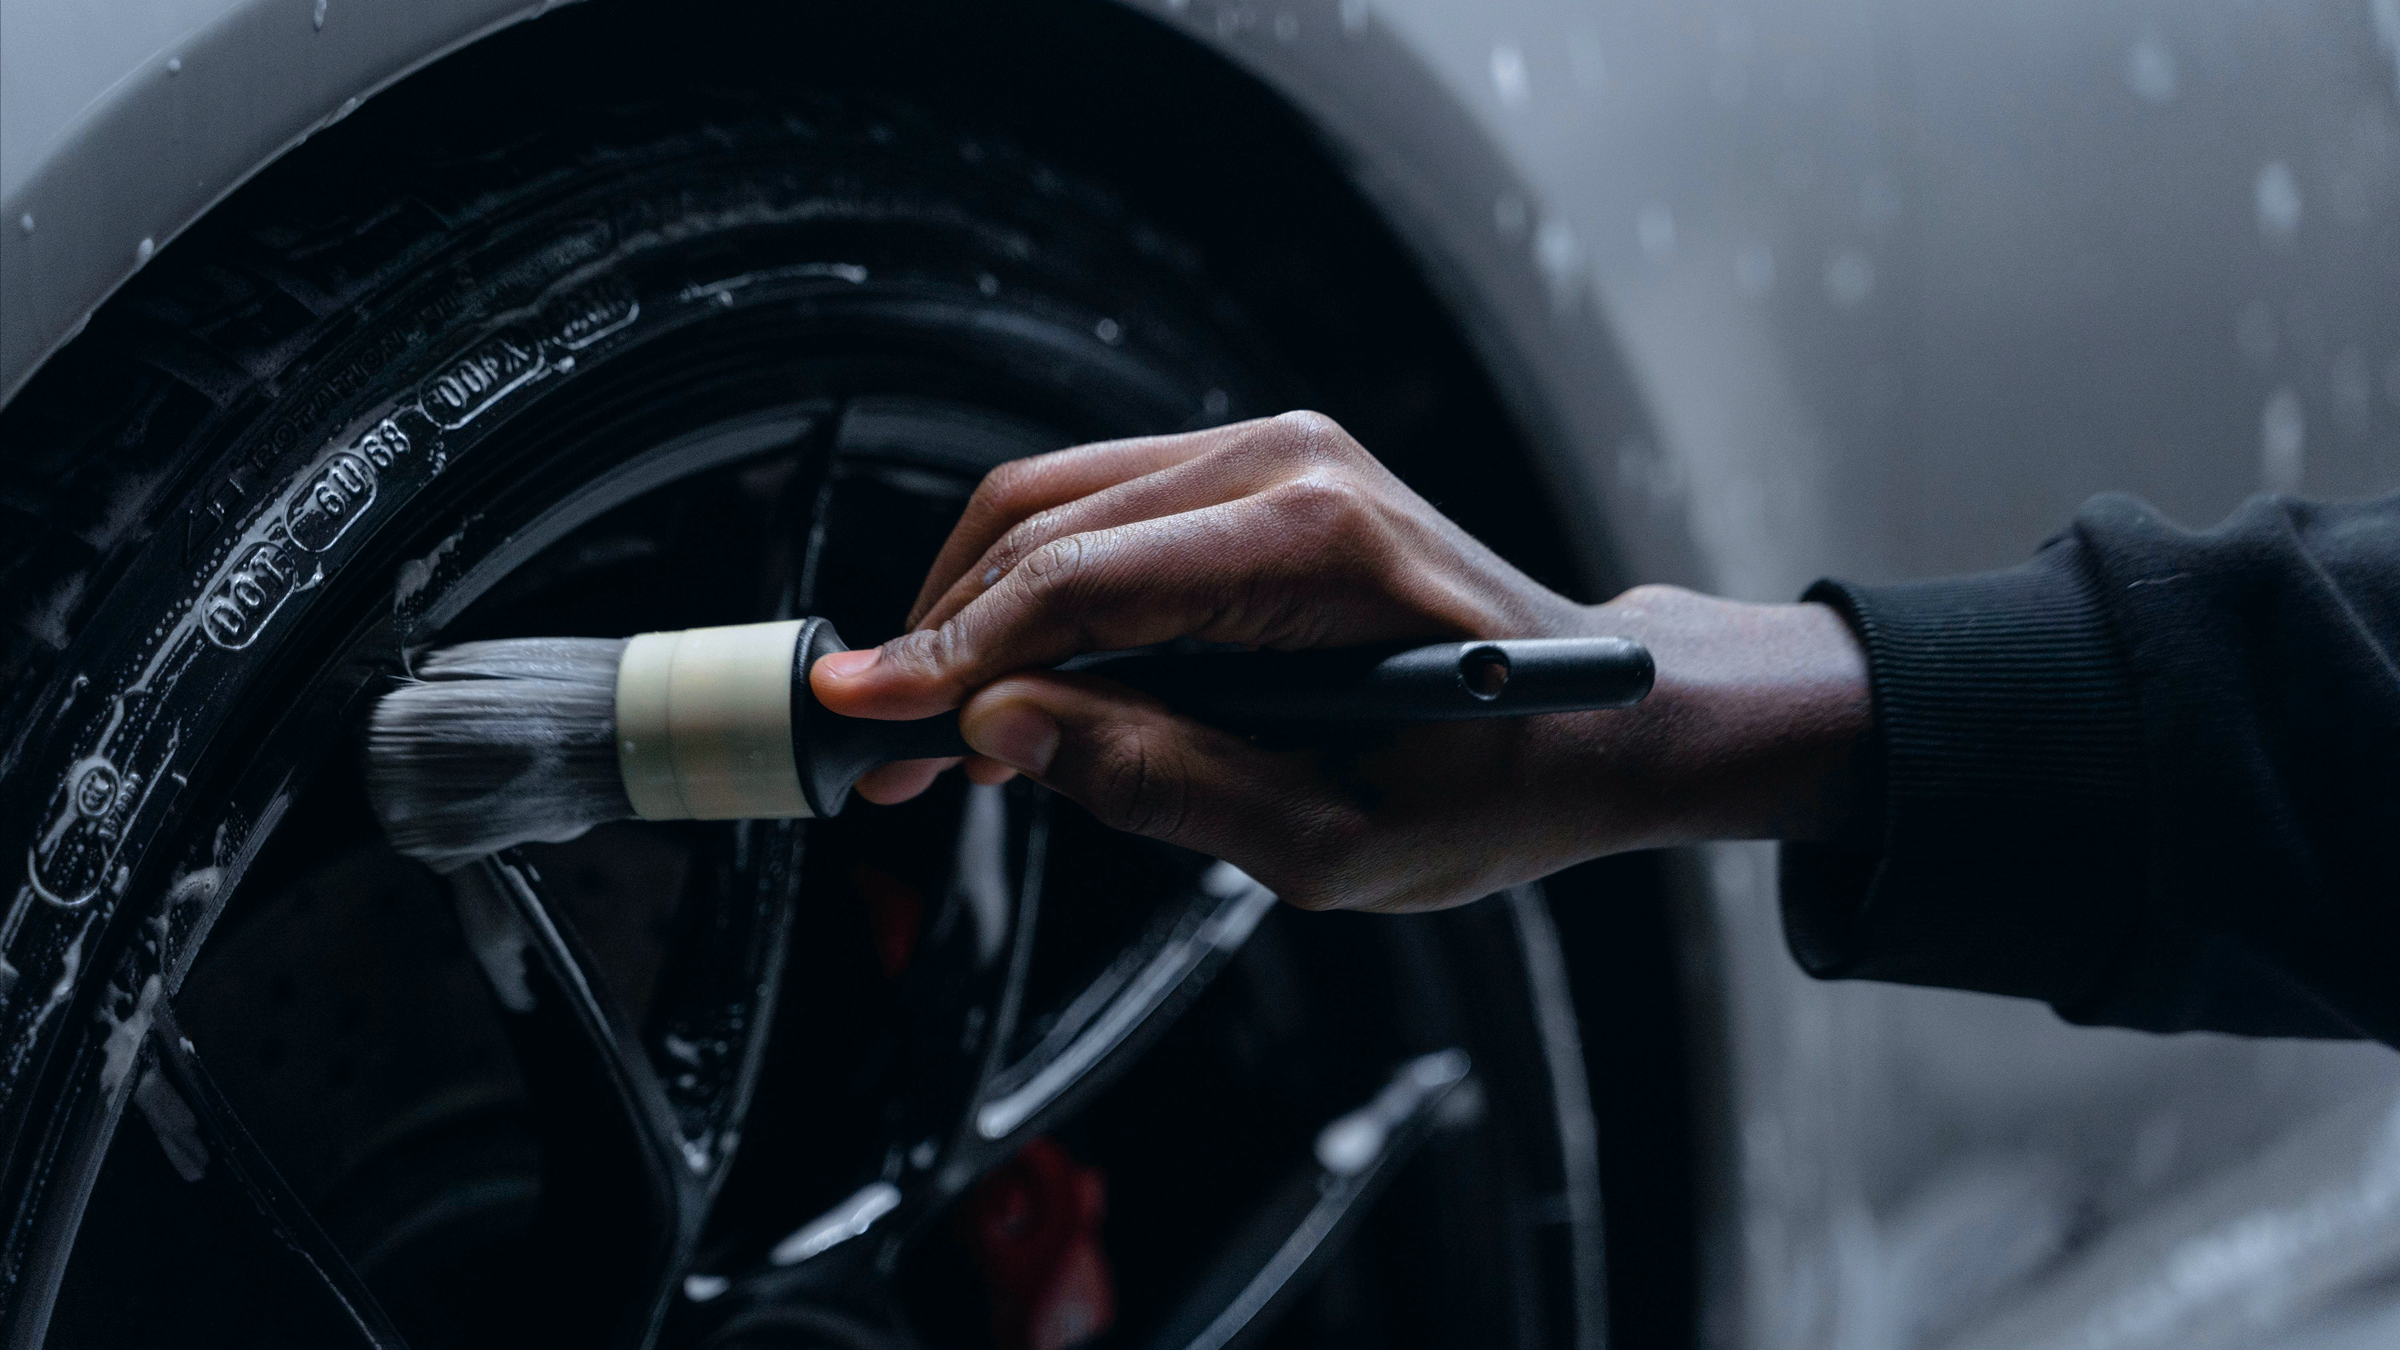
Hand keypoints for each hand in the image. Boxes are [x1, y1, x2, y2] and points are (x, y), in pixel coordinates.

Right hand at [811, 412, 1872, 910]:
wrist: (1604, 716)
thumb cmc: (1498, 783)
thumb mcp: (1336, 839)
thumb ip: (1165, 783)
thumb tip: (1005, 732)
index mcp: (1311, 543)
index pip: (1074, 580)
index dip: (948, 651)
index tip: (859, 715)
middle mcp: (1285, 463)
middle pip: (1039, 520)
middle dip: (939, 635)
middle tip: (885, 751)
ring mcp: (1273, 452)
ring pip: (1052, 503)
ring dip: (973, 610)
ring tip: (939, 732)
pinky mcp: (1260, 473)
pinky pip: (1102, 513)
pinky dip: (1033, 591)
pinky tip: (1016, 682)